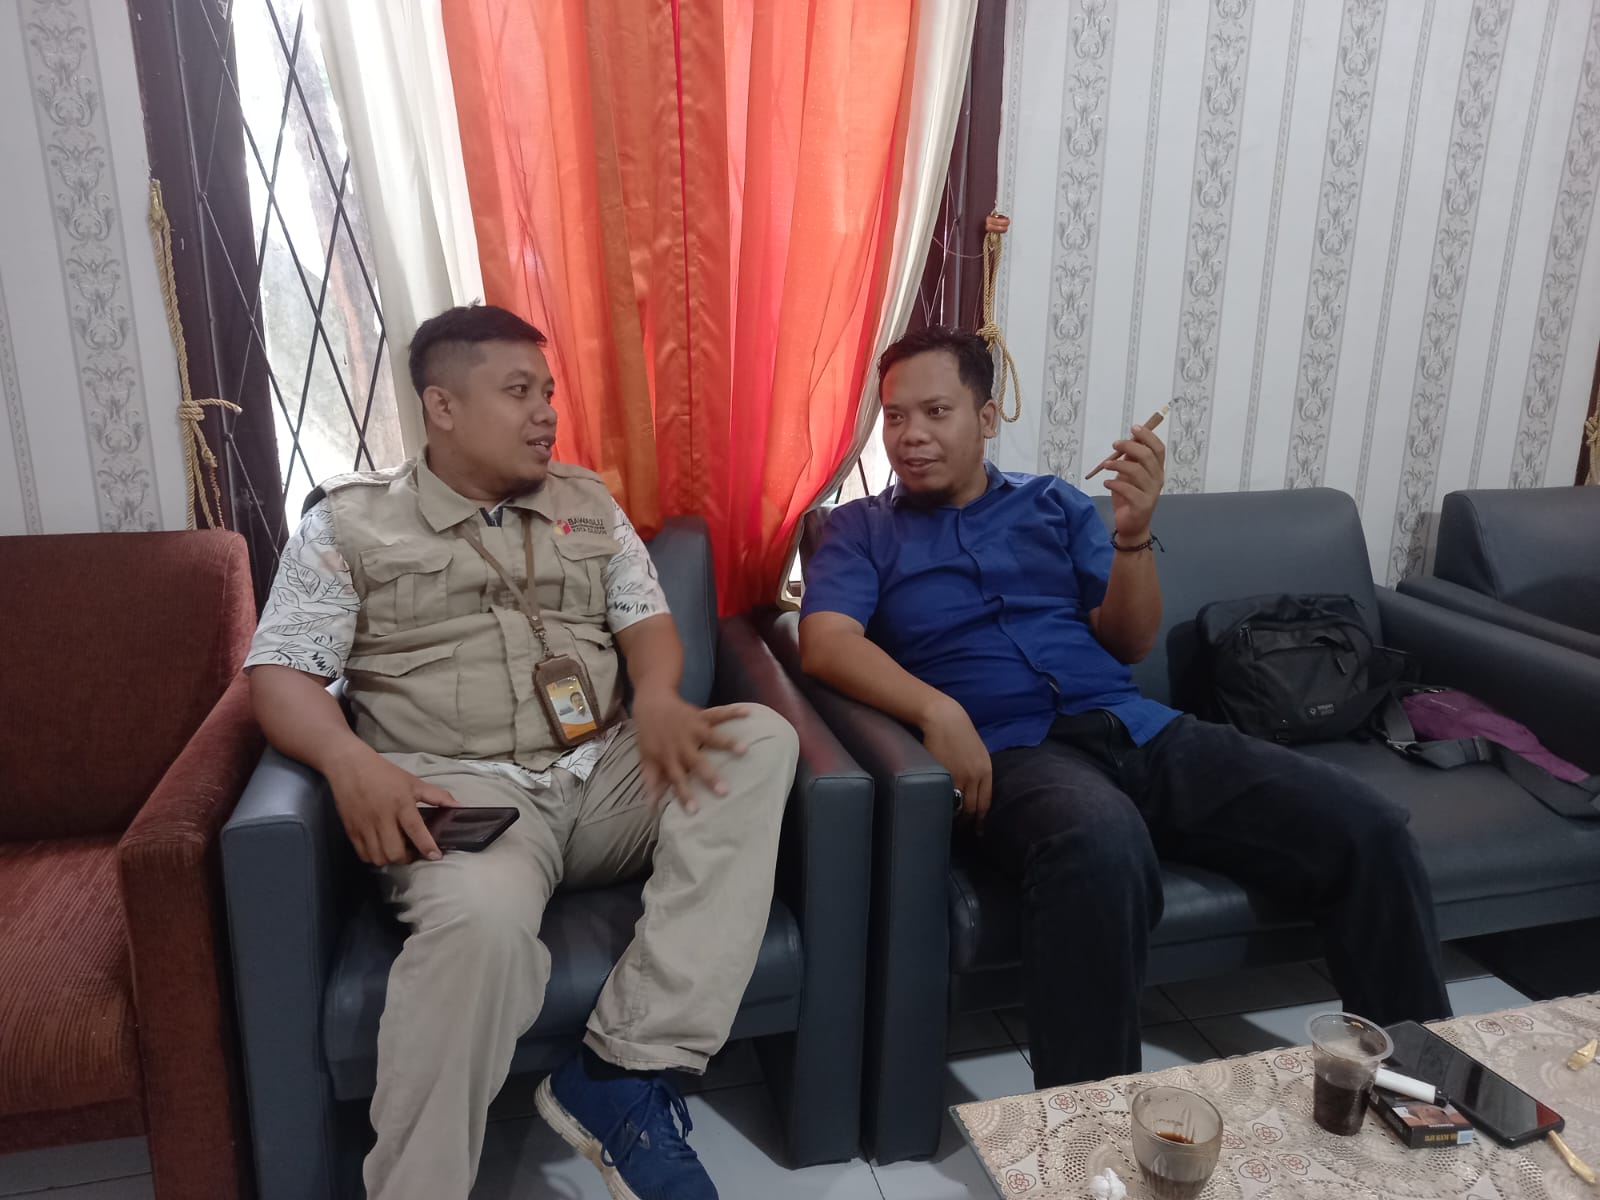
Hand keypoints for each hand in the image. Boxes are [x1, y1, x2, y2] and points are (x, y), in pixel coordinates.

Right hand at [324, 743, 459, 864]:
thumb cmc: (384, 773)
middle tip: (412, 853)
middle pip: (395, 851)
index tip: (435, 856)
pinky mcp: (351, 830)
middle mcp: (382, 818)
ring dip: (390, 859)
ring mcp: (365, 826)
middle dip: (407, 858)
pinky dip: (374, 857)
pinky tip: (380, 849)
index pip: (416, 830)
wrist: (350, 766)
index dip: (427, 846)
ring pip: (378, 857)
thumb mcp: (413, 782)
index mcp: (401, 804)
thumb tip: (459, 807)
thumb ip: (437, 796)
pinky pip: (363, 854)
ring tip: (396, 851)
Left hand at [631, 686, 748, 812]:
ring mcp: (693, 730)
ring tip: (744, 750)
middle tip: (724, 791)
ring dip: (728, 743)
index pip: (677, 779)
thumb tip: (652, 805)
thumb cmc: (649, 735)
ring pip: (712, 737)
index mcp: (668, 757)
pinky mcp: (700, 716)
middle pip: (697, 762)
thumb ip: (651, 780)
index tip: (695, 810)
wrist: (651, 704)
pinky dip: (733, 712)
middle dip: (710, 776)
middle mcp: (682, 745)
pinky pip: (718, 713)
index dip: (684, 794)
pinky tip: (747, 712)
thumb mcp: (646, 758)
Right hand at [921, 695, 992, 829]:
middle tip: (963, 833)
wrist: (944, 718)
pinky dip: (943, 807)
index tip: (978, 830)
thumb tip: (975, 789)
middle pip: (972, 808)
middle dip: (968, 823)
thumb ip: (979, 770)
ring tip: (950, 825)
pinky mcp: (942, 773)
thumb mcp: (977, 751)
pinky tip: (940, 811)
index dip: (981, 819)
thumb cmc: (959, 733)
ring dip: (955, 818)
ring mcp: (958, 776)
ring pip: (958, 806)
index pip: (986, 803)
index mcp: (986, 770)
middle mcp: (975, 776)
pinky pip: (945, 797)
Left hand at [1102, 423, 1164, 540]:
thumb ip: (1130, 460)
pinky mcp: (1142, 505)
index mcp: (1156, 470)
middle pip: (1147, 456)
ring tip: (1105, 465)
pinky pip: (1128, 489)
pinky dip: (1114, 483)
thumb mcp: (1128, 475)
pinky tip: (1107, 482)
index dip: (1148, 436)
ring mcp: (1151, 493)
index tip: (1134, 428)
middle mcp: (1157, 480)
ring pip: (1136, 471)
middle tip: (1114, 444)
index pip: (1158, 449)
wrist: (1132, 526)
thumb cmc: (1129, 498)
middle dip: (1130, 446)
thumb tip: (1126, 441)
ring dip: (1118, 464)